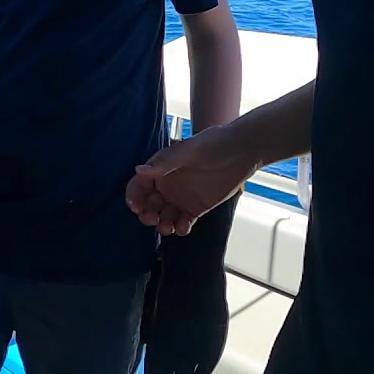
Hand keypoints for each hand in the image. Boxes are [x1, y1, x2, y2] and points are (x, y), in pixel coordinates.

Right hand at [125, 125, 259, 235]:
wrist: (240, 152)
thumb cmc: (213, 144)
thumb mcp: (188, 151)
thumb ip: (164, 163)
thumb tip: (139, 170)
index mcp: (159, 170)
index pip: (138, 185)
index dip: (134, 196)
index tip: (136, 207)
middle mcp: (166, 186)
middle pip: (148, 205)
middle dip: (146, 215)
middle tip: (153, 219)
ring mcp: (180, 199)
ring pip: (163, 217)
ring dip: (162, 225)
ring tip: (168, 227)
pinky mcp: (195, 209)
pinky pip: (182, 222)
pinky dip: (180, 228)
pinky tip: (183, 227)